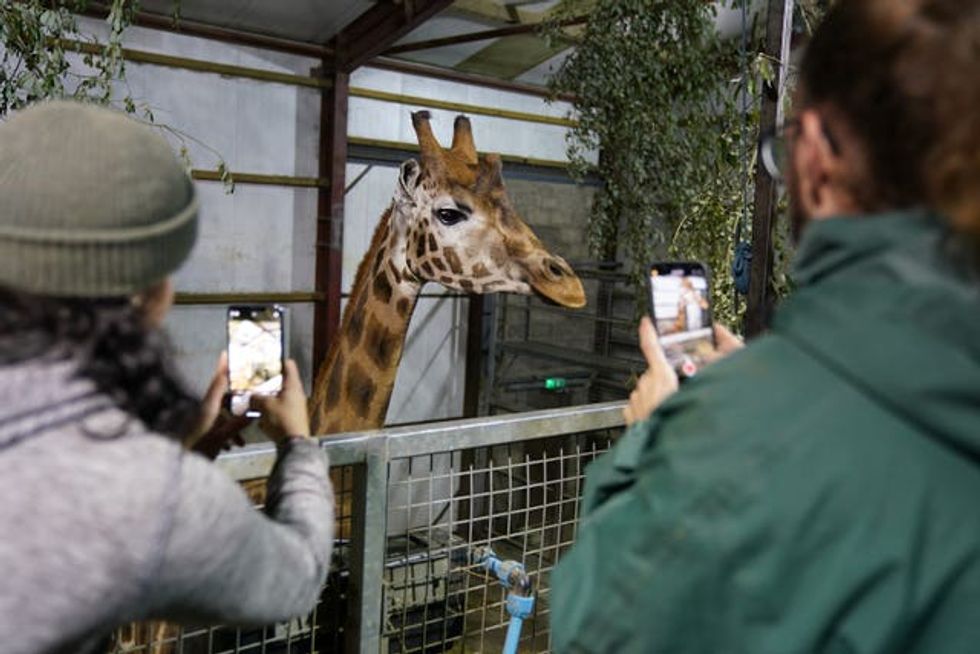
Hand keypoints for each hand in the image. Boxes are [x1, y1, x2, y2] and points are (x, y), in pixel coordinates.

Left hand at [184, 352, 247, 457]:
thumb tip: (253, 413)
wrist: (178, 465)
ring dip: (233, 425)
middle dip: (237, 402)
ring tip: (242, 440)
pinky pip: (217, 427)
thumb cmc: (198, 449)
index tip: (226, 353)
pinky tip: (232, 446)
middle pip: (223, 398)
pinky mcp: (201, 431)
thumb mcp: (221, 437)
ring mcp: (202, 421)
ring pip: (222, 415)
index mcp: (208, 407)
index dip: (223, 368)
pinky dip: (226, 434)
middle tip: (250, 401)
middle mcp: (205, 410)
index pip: (218, 383)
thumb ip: (237, 425)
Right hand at [250, 359, 310, 442]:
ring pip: (279, 396)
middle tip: (254, 380)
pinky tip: (258, 414)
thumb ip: (255, 398)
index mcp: (293, 385)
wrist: (293, 443)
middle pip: (282, 381)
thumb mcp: (265, 405)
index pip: (288, 365)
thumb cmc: (281, 419)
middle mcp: (297, 393)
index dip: (277, 360)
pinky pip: (278, 409)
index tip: (264, 360)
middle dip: (267, 381)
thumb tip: (251, 396)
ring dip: (267, 397)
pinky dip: (269, 409)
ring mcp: (295, 406)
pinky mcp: (292, 418)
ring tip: (253, 397)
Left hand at [623, 320, 744, 426]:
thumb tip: (699, 382)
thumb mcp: (690, 402)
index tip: (645, 322)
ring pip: (647, 390)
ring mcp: (635, 399)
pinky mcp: (629, 412)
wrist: (650, 451)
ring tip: (668, 412)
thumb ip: (692, 388)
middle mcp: (645, 385)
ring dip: (656, 397)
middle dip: (664, 381)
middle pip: (655, 373)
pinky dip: (647, 408)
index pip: (651, 348)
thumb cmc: (671, 428)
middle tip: (677, 396)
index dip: (648, 332)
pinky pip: (639, 404)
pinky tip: (656, 419)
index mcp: (661, 377)